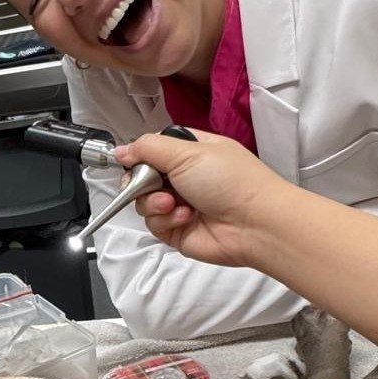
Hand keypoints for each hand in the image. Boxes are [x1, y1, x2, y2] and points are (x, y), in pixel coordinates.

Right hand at [111, 130, 291, 267]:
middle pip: (142, 177)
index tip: (132, 160)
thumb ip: (149, 148)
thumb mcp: (188, 152)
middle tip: (152, 183)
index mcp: (191, 152)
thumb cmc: (233, 181)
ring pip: (144, 202)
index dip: (140, 155)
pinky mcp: (178, 230)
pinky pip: (154, 224)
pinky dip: (165, 220)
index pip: (153, 149)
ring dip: (154, 202)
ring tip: (173, 203)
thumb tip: (122, 150)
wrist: (255, 224)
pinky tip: (185, 217)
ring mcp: (181, 205)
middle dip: (141, 181)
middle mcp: (185, 178)